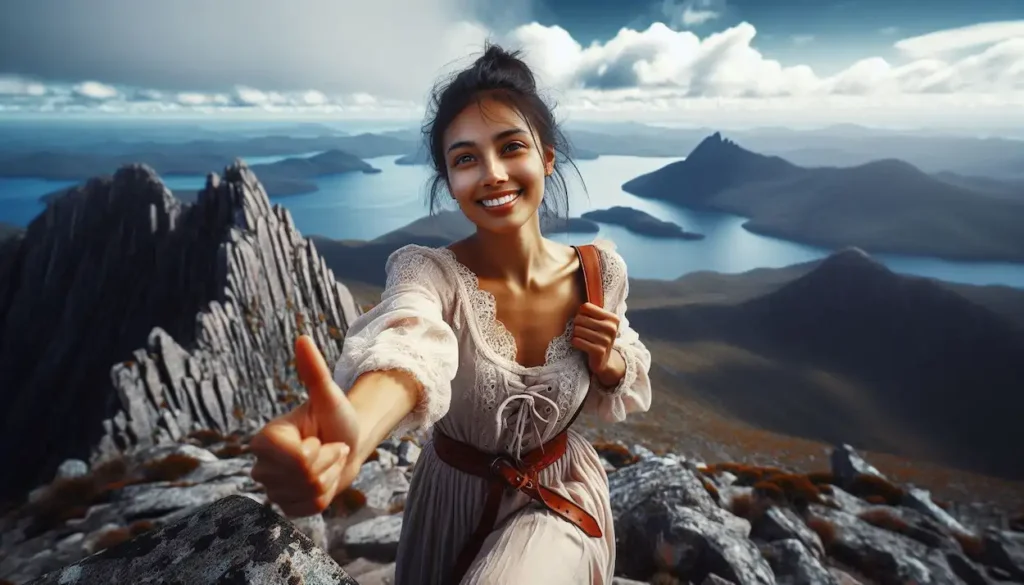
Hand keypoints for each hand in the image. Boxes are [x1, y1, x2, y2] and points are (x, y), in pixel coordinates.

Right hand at [250, 335, 362, 516]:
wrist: (346, 445)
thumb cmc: (336, 418)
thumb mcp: (330, 396)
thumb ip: (314, 371)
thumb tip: (302, 338)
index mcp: (264, 440)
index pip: (298, 460)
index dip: (319, 451)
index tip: (319, 438)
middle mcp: (260, 466)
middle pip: (305, 478)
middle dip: (327, 463)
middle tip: (326, 449)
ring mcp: (271, 489)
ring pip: (310, 494)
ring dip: (328, 478)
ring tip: (325, 462)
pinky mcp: (284, 507)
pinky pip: (311, 509)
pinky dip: (325, 496)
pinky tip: (321, 480)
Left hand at [570, 302, 620, 377]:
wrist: (603, 360)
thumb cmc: (597, 337)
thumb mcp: (598, 322)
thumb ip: (590, 312)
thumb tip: (577, 306)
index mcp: (612, 318)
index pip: (586, 307)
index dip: (580, 314)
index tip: (584, 321)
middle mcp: (611, 328)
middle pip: (580, 318)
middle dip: (576, 325)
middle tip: (581, 332)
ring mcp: (606, 340)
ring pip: (577, 330)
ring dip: (576, 335)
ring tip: (582, 338)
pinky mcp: (599, 351)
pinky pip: (577, 341)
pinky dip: (576, 342)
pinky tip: (581, 345)